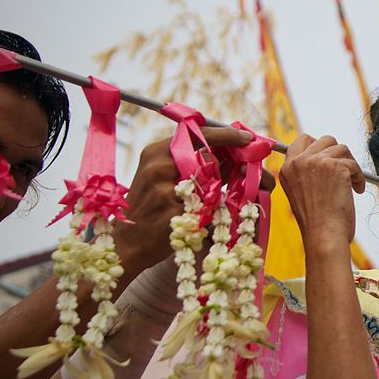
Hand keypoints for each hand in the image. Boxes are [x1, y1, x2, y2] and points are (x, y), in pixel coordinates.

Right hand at [113, 126, 260, 275]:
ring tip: (234, 189)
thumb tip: (231, 153)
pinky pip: (206, 208)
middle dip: (233, 157)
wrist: (126, 244)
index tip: (248, 136)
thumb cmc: (149, 209)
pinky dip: (214, 210)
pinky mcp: (172, 214)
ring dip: (225, 186)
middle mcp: (158, 166)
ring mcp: (164, 189)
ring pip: (211, 181)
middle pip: (209, 154)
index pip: (198, 134)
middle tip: (251, 160)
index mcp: (156, 152)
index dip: (226, 135)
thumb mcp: (164, 178)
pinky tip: (215, 215)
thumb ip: (192, 163)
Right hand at [279, 134, 364, 247]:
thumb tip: (324, 158)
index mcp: (287, 169)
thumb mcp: (300, 193)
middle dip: (338, 154)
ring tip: (351, 184)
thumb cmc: (316, 223)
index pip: (302, 140)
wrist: (323, 237)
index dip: (319, 146)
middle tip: (344, 171)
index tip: (329, 159)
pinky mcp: (335, 167)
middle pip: (325, 140)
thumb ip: (306, 173)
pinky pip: (354, 164)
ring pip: (342, 149)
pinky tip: (357, 190)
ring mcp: (317, 162)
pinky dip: (359, 177)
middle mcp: (299, 162)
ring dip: (351, 166)